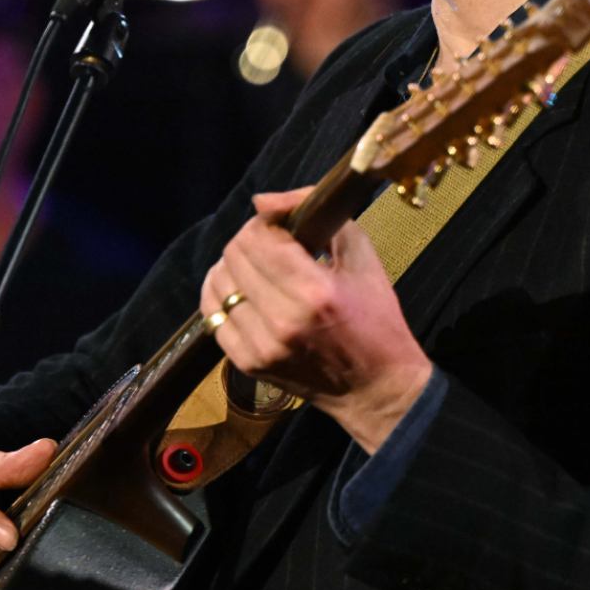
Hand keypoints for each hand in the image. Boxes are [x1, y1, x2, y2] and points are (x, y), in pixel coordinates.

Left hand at [201, 189, 433, 453]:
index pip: (258, 237)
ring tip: (256, 269)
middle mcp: (282, 319)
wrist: (376, 388)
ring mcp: (261, 345)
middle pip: (234, 257)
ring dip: (232, 268)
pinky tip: (244, 294)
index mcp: (315, 290)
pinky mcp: (248, 364)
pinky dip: (223, 297)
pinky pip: (213, 317)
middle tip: (270, 245)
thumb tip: (263, 200)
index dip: (265, 222)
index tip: (281, 224)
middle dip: (249, 241)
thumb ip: (320, 217)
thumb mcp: (363, 258)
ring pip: (217, 285)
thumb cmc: (376, 319)